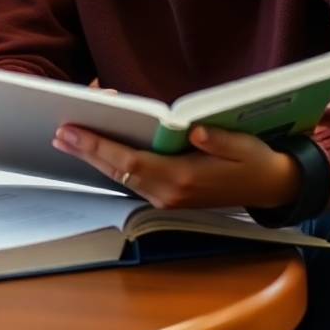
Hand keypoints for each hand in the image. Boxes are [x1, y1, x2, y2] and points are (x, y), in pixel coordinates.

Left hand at [52, 124, 301, 210]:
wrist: (270, 187)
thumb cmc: (255, 160)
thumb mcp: (243, 144)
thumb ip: (219, 139)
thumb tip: (194, 130)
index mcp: (184, 177)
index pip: (131, 160)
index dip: (99, 145)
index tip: (73, 131)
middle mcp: (170, 193)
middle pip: (118, 170)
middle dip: (86, 152)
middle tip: (58, 132)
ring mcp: (168, 199)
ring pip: (122, 177)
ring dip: (95, 159)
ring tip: (70, 140)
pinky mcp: (169, 197)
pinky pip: (132, 180)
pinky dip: (112, 164)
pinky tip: (98, 152)